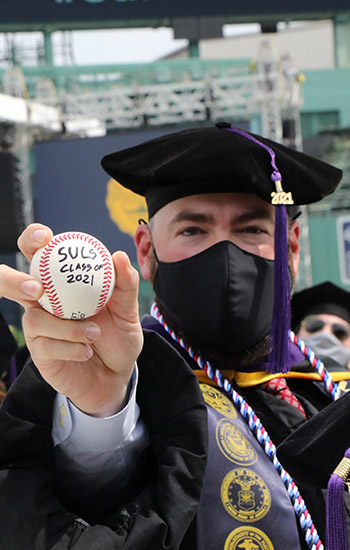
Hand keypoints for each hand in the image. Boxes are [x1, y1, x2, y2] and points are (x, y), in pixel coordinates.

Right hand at [0, 223, 142, 416]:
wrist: (116, 375)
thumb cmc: (118, 336)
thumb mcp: (127, 310)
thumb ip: (125, 284)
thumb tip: (118, 256)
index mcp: (61, 283)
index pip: (38, 253)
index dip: (33, 240)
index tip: (46, 237)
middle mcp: (43, 302)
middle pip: (10, 283)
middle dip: (13, 280)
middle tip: (37, 286)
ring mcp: (38, 327)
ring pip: (35, 319)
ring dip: (68, 327)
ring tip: (95, 333)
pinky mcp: (39, 352)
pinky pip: (47, 345)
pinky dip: (72, 347)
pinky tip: (87, 351)